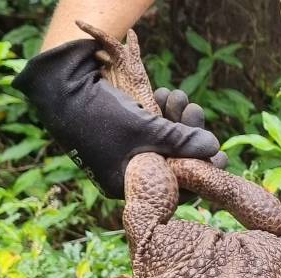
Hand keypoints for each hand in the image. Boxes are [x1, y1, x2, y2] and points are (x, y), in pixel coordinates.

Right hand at [11, 39, 221, 198]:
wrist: (59, 85)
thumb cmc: (100, 115)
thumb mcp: (146, 130)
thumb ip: (182, 141)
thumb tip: (215, 149)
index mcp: (127, 185)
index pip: (174, 189)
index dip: (199, 171)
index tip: (221, 156)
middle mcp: (126, 173)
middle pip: (172, 162)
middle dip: (188, 136)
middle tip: (196, 112)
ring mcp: (124, 152)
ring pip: (164, 142)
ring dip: (177, 119)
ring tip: (180, 96)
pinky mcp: (123, 132)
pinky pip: (152, 129)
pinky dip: (162, 113)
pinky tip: (166, 94)